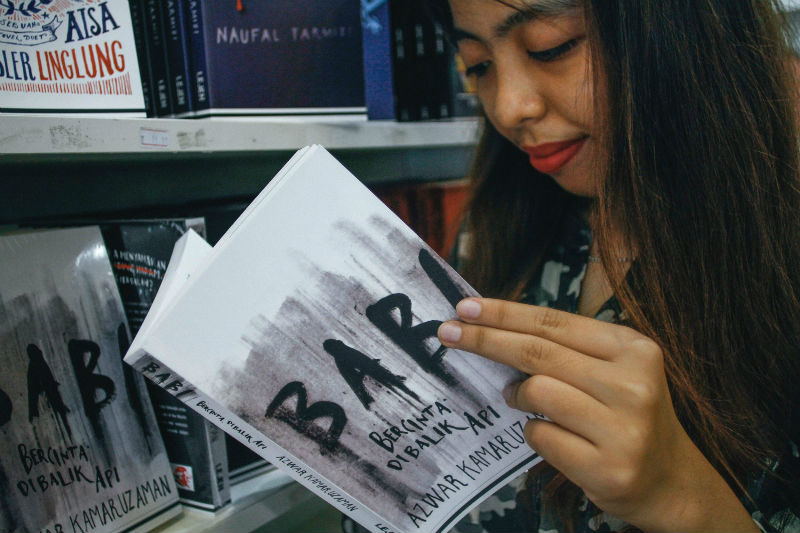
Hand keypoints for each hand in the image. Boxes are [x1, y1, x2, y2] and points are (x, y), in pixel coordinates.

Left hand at [437, 298, 757, 532]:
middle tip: (447, 333)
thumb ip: (567, 350)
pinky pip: (540, 436)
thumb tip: (495, 328)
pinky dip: (532, 432)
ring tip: (519, 399)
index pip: (554, 321)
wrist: (672, 481)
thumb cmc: (627, 415)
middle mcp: (633, 383)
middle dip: (485, 339)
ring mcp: (624, 429)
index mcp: (633, 348)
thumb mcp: (613, 369)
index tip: (465, 307)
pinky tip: (550, 434)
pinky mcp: (608, 468)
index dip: (505, 312)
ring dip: (516, 395)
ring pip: (536, 392)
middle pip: (538, 352)